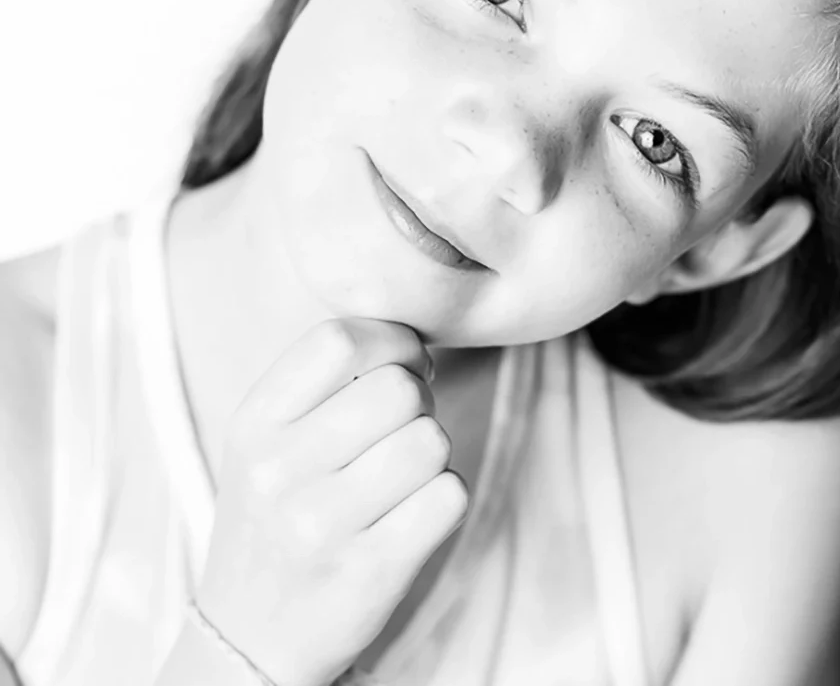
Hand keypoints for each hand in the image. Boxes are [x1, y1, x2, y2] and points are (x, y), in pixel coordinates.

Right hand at [194, 318, 468, 685]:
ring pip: (430, 440)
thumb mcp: (265, 441)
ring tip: (403, 474)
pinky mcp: (370, 572)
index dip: (392, 341)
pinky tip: (413, 512)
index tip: (404, 364)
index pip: (338, 340)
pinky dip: (445, 497)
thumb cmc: (276, 517)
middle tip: (402, 427)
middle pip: (399, 388)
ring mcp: (321, 526)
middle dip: (419, 399)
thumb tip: (413, 340)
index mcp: (254, 423)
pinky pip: (450, 496)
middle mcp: (278, 470)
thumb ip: (323, 382)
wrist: (250, 639)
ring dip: (432, 452)